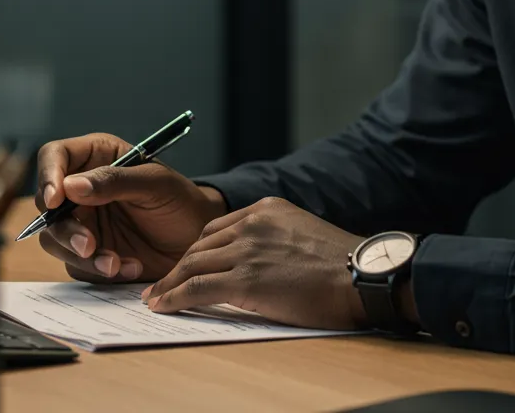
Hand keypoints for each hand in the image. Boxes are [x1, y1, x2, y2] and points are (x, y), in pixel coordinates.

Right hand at [34, 133, 227, 283]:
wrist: (195, 238)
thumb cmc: (180, 199)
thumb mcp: (155, 184)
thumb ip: (115, 181)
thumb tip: (70, 185)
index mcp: (98, 156)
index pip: (55, 156)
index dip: (48, 175)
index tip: (56, 200)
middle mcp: (83, 188)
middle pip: (47, 205)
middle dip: (66, 229)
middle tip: (90, 245)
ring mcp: (82, 221)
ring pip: (54, 238)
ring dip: (82, 255)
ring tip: (116, 263)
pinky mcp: (87, 251)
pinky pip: (76, 264)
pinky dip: (99, 270)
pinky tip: (129, 267)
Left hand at [140, 196, 368, 329]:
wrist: (359, 276)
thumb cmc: (341, 263)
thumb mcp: (303, 232)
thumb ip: (274, 237)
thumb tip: (256, 262)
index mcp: (268, 208)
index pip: (217, 227)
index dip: (196, 249)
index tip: (185, 265)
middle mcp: (253, 224)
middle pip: (200, 245)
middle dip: (177, 267)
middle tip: (161, 284)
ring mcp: (247, 251)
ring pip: (191, 266)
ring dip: (169, 284)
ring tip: (156, 298)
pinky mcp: (244, 282)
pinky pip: (195, 290)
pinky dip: (173, 298)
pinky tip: (163, 307)